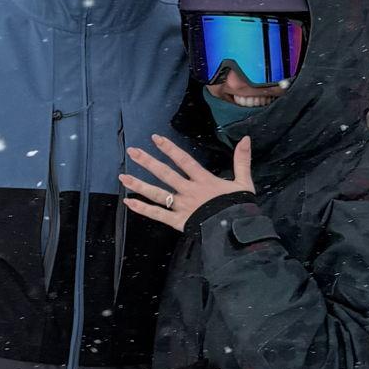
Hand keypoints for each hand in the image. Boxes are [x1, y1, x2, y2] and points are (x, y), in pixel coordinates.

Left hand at [120, 134, 253, 229]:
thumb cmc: (240, 208)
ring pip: (157, 194)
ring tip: (122, 176)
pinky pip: (158, 215)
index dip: (169, 148)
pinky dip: (143, 209)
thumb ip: (242, 160)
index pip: (183, 160)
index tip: (155, 137)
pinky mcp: (179, 222)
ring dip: (139, 184)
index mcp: (203, 180)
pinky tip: (128, 202)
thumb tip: (246, 139)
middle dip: (148, 161)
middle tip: (132, 151)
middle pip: (165, 174)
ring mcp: (182, 207)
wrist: (237, 231)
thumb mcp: (244, 182)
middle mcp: (189, 191)